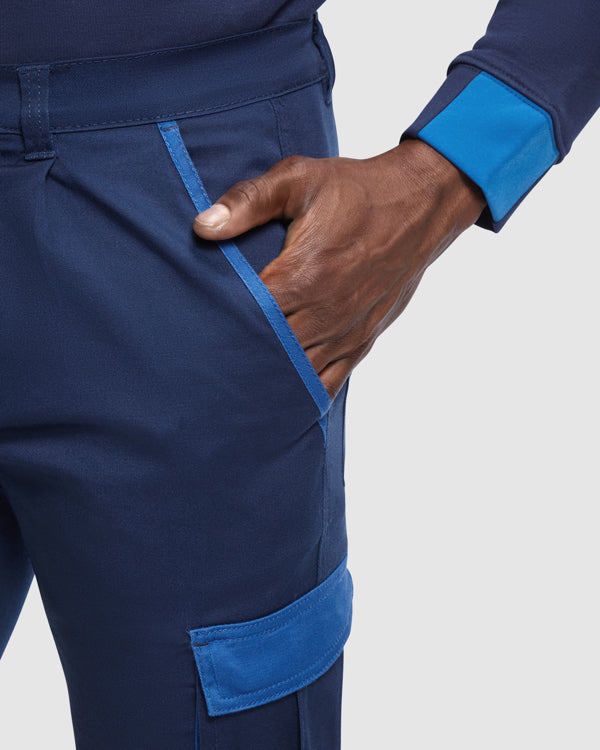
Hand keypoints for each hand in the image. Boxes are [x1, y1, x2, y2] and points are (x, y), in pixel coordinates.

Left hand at [192, 138, 486, 401]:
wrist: (419, 205)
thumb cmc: (357, 191)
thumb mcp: (299, 180)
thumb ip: (248, 202)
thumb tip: (203, 227)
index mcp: (302, 276)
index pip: (248, 321)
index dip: (218, 332)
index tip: (192, 338)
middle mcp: (323, 313)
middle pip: (268, 356)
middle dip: (237, 362)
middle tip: (202, 373)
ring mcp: (344, 332)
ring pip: (297, 376)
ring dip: (266, 383)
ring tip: (231, 397)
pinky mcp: (360, 341)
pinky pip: (329, 382)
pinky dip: (304, 394)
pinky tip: (281, 403)